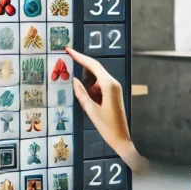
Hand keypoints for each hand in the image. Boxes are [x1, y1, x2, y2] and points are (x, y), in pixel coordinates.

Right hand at [67, 48, 147, 173]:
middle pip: (94, 71)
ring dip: (88, 88)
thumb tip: (74, 80)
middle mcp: (113, 84)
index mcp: (109, 85)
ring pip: (95, 81)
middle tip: (70, 74)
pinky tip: (92, 106)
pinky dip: (92, 93)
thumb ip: (81, 93)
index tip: (69, 50)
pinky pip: (99, 88)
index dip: (80, 57)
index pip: (92, 65)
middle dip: (82, 72)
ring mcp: (114, 88)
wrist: (121, 139)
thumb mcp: (90, 110)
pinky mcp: (113, 94)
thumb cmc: (107, 127)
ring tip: (89, 106)